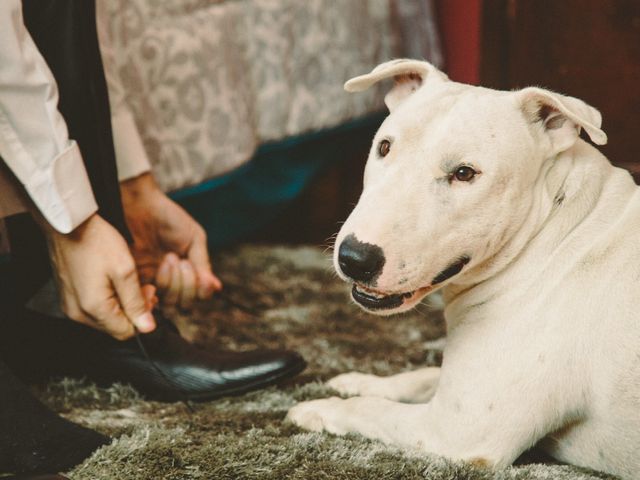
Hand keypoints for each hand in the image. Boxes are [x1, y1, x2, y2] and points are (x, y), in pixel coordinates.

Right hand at [43, 213, 156, 339]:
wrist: (68, 224)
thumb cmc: (97, 242)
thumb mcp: (125, 270)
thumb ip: (136, 302)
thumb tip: (148, 328)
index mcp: (93, 309)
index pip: (126, 333)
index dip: (143, 317)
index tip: (149, 293)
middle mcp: (78, 314)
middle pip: (115, 327)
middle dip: (134, 310)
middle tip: (145, 286)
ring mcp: (70, 306)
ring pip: (106, 318)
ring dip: (122, 304)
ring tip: (131, 282)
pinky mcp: (68, 297)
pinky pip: (94, 308)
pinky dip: (108, 300)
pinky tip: (115, 281)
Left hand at [120, 173, 221, 309]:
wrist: (139, 205)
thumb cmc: (168, 217)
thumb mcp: (194, 237)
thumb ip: (203, 263)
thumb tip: (216, 287)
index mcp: (187, 270)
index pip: (199, 294)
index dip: (202, 290)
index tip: (203, 278)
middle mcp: (171, 280)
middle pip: (184, 303)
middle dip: (187, 285)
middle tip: (181, 260)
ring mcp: (153, 281)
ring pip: (169, 302)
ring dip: (172, 282)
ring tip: (168, 258)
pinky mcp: (135, 280)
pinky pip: (147, 297)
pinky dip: (156, 288)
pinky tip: (158, 268)